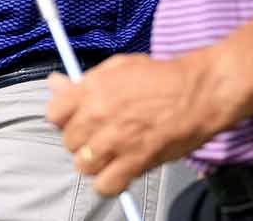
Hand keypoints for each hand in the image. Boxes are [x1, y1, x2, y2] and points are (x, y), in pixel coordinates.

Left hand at [45, 50, 242, 195]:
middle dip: (82, 139)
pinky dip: (110, 182)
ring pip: (83, 165)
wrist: (199, 92)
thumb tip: (55, 84)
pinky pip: (105, 185)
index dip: (64, 118)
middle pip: (68, 141)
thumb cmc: (162, 77)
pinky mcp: (135, 162)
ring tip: (111, 152)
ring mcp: (116, 141)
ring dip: (94, 161)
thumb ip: (85, 80)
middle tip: (101, 133)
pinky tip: (120, 170)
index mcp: (92, 89)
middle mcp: (98, 115)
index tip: (77, 118)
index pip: (53, 113)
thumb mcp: (119, 67)